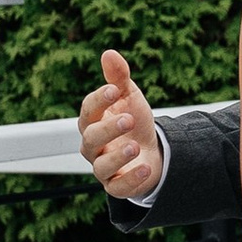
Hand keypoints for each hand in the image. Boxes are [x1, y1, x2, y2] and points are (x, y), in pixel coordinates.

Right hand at [79, 48, 167, 202]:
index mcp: (93, 121)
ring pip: (100, 166)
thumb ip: (119, 78)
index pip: (88, 110)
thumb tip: (109, 53)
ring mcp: (104, 167)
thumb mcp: (129, 97)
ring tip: (135, 147)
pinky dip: (131, 180)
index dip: (99, 100)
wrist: (153, 150)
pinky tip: (146, 168)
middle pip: (90, 138)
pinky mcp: (117, 185)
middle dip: (108, 129)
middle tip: (129, 119)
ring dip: (117, 157)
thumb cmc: (134, 122)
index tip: (115, 90)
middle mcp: (94, 145)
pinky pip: (118, 188)